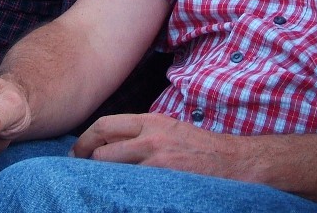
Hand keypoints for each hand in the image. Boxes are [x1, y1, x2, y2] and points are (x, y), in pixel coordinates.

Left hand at [75, 115, 316, 204]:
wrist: (239, 164)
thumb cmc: (205, 151)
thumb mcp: (172, 132)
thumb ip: (144, 136)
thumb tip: (115, 147)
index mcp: (152, 121)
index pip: (105, 125)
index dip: (85, 140)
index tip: (76, 153)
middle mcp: (150, 135)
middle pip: (101, 144)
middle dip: (84, 158)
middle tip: (76, 171)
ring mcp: (157, 157)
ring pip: (110, 165)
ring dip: (97, 175)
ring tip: (91, 185)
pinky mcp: (164, 177)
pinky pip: (130, 183)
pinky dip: (117, 188)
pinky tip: (114, 195)